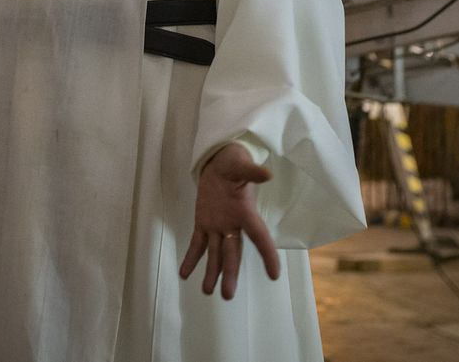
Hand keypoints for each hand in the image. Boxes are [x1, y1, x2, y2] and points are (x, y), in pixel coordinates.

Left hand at [178, 142, 280, 299]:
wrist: (220, 162)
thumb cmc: (235, 163)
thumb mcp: (242, 164)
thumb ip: (252, 172)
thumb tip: (267, 174)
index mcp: (246, 212)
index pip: (259, 236)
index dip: (267, 255)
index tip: (274, 275)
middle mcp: (233, 224)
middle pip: (233, 253)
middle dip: (230, 273)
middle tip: (228, 295)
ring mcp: (217, 226)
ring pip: (215, 253)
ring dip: (212, 272)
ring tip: (207, 291)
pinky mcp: (203, 223)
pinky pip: (197, 244)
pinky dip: (191, 258)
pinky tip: (184, 274)